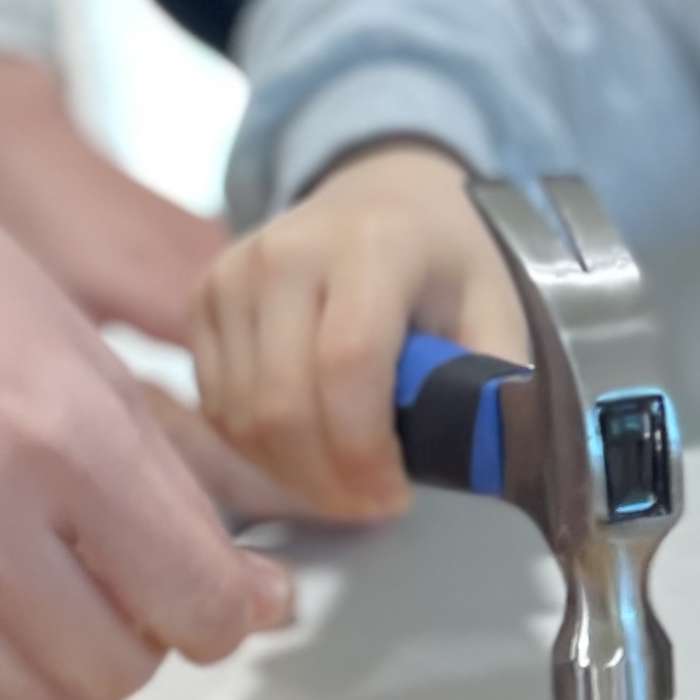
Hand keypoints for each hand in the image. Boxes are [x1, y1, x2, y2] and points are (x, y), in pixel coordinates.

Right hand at [0, 49, 288, 699]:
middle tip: (137, 594)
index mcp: (59, 435)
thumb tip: (258, 603)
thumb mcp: (94, 366)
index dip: (224, 615)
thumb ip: (178, 496)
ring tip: (58, 588)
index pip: (191, 601)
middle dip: (146, 646)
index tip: (221, 598)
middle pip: (112, 676)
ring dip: (65, 662)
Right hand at [190, 143, 529, 523]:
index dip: (364, 450)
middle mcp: (287, 253)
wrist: (380, 194)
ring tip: (342, 483)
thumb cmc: (443, 259)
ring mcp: (233, 274)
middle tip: (369, 505)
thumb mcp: (496, 305)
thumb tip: (482, 462)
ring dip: (290, 474)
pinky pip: (216, 406)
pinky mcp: (202, 300)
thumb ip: (491, 382)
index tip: (395, 494)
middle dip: (325, 480)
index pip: (347, 364)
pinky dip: (257, 449)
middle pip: (282, 404)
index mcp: (373, 245)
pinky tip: (305, 450)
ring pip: (240, 417)